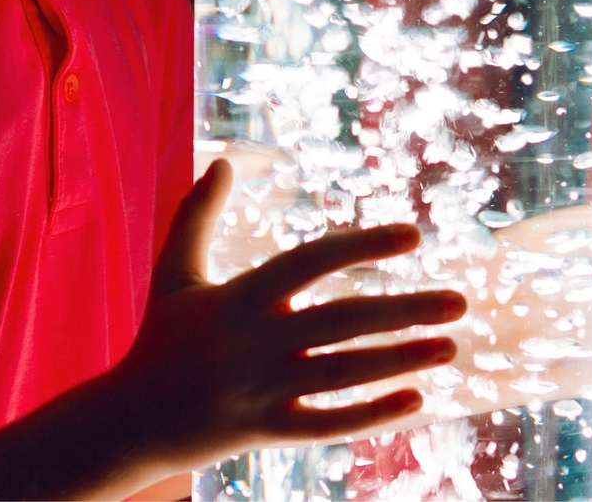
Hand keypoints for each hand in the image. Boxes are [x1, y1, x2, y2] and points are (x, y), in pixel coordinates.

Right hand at [105, 160, 467, 477]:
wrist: (130, 421)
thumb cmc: (161, 337)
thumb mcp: (174, 273)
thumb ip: (196, 215)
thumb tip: (222, 160)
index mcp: (238, 297)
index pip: (310, 262)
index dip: (361, 246)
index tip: (412, 235)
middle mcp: (254, 343)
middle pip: (342, 322)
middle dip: (405, 311)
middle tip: (461, 301)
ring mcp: (262, 391)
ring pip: (345, 375)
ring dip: (402, 360)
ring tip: (452, 345)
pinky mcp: (268, 432)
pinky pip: (328, 424)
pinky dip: (373, 414)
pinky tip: (418, 398)